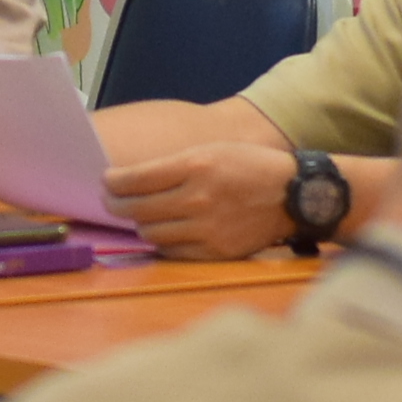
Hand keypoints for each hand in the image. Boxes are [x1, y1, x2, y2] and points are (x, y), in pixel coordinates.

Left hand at [101, 139, 301, 260]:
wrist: (296, 194)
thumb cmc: (249, 166)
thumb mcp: (211, 150)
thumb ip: (172, 165)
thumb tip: (129, 179)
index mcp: (196, 166)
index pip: (135, 179)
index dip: (112, 182)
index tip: (105, 181)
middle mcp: (198, 198)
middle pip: (136, 209)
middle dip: (115, 205)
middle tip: (110, 201)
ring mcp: (207, 228)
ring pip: (150, 233)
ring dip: (139, 225)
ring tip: (139, 216)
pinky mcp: (217, 251)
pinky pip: (172, 252)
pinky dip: (162, 242)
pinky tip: (163, 232)